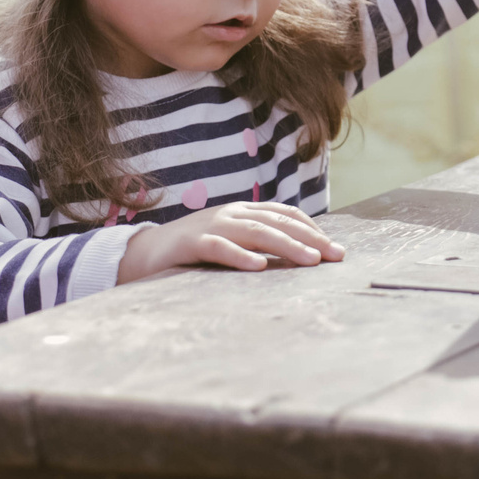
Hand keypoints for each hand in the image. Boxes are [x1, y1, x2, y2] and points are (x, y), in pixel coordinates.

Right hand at [114, 201, 345, 280]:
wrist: (142, 254)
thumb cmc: (192, 251)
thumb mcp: (230, 243)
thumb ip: (257, 244)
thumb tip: (298, 257)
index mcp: (243, 212)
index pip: (286, 214)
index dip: (312, 229)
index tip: (335, 249)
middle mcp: (231, 213)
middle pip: (278, 223)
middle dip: (310, 238)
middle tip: (335, 256)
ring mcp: (211, 225)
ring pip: (255, 232)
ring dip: (286, 246)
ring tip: (311, 260)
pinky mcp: (191, 243)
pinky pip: (219, 248)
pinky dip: (240, 256)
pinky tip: (259, 266)